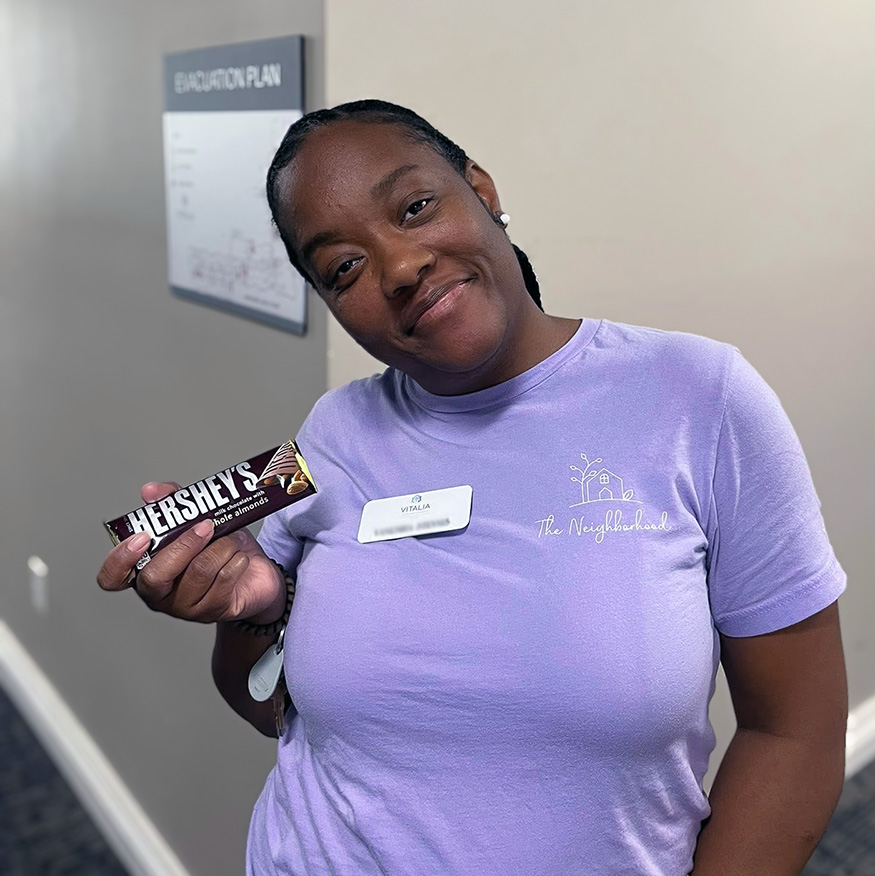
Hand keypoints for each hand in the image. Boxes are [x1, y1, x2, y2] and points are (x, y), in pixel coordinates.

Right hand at [97, 482, 285, 624]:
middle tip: (206, 525)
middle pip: (155, 576)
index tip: (141, 537)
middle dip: (184, 545)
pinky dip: (236, 560)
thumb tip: (151, 490)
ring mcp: (186, 607)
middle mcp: (160, 594)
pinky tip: (240, 556)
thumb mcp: (196, 518)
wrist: (256, 572)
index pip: (112, 578)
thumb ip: (172, 502)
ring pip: (198, 573)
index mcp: (145, 570)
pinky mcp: (215, 611)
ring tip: (231, 539)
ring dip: (220, 547)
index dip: (119, 560)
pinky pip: (224, 580)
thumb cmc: (218, 546)